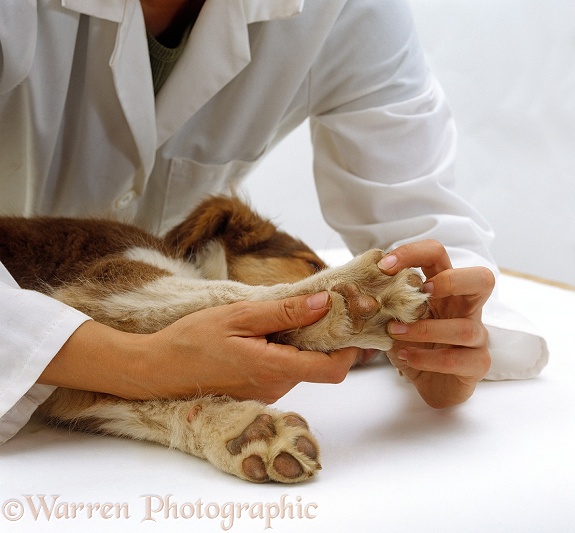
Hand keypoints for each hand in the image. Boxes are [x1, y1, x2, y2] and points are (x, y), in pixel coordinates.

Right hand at [144, 291, 358, 402]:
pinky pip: (284, 370)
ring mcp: (267, 391)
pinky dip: (286, 349)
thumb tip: (323, 303)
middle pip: (320, 366)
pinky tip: (269, 330)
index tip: (350, 321)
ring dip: (303, 341)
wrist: (158, 369)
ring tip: (286, 313)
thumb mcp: (238, 316)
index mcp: (273, 368)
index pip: (332, 369)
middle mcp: (275, 387)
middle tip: (319, 303)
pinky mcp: (258, 390)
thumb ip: (284, 313)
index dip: (349, 348)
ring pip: (302, 366)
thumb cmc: (191, 340)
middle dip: (326, 337)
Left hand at [378, 240, 493, 407]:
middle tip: (422, 293)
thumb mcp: (395, 318)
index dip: (414, 252)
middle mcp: (465, 308)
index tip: (384, 266)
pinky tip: (405, 356)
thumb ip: (384, 301)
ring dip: (424, 329)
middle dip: (450, 281)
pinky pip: (457, 360)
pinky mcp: (477, 364)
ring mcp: (477, 337)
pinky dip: (426, 358)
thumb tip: (356, 286)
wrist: (431, 384)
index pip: (439, 255)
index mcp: (444, 290)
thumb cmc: (414, 344)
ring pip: (465, 328)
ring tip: (394, 333)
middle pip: (482, 279)